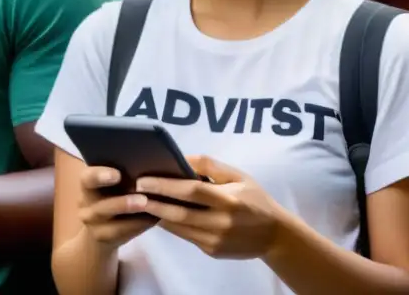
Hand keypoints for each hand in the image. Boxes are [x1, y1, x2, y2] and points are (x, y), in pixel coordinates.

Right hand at [76, 165, 157, 249]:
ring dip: (134, 220)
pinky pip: (123, 234)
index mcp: (87, 184)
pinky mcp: (104, 239)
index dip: (99, 176)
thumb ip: (122, 173)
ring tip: (151, 210)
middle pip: (100, 207)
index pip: (87, 178)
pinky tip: (153, 218)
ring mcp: (93, 226)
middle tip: (142, 199)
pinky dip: (139, 225)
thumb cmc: (110, 192)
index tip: (117, 175)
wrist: (97, 226)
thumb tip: (148, 162)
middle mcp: (85, 205)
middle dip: (122, 204)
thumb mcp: (109, 182)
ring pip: (113, 226)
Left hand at [136, 156, 281, 259]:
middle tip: (133, 193)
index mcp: (229, 200)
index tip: (144, 180)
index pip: (192, 191)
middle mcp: (221, 222)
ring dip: (158, 215)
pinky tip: (158, 214)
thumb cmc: (255, 199)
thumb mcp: (238, 176)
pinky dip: (170, 225)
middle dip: (154, 203)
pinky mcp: (211, 251)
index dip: (166, 185)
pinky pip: (185, 236)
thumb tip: (181, 159)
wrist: (274, 235)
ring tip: (139, 202)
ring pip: (179, 227)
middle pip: (180, 213)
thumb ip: (210, 166)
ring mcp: (215, 240)